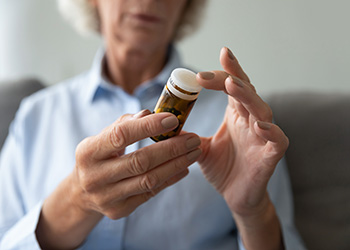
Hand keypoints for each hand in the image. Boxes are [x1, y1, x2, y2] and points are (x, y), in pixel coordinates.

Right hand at [73, 110, 200, 218]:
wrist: (83, 192)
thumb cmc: (100, 156)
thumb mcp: (104, 137)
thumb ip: (126, 124)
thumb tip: (151, 113)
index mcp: (88, 152)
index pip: (121, 135)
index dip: (149, 127)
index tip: (173, 119)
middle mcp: (94, 176)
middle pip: (140, 161)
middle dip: (171, 148)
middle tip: (193, 139)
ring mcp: (106, 197)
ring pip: (149, 180)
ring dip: (176, 164)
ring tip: (194, 152)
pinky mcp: (119, 210)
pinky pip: (151, 193)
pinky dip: (170, 179)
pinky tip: (183, 168)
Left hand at [196, 47, 288, 249]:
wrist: (237, 196)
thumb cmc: (223, 169)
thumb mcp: (200, 149)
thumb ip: (188, 134)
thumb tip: (167, 124)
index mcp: (236, 115)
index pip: (232, 87)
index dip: (224, 73)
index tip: (214, 58)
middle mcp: (251, 121)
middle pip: (246, 92)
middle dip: (230, 78)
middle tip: (207, 75)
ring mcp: (263, 137)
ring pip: (262, 110)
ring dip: (248, 97)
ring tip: (233, 85)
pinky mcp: (270, 156)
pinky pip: (277, 141)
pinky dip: (272, 132)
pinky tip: (260, 125)